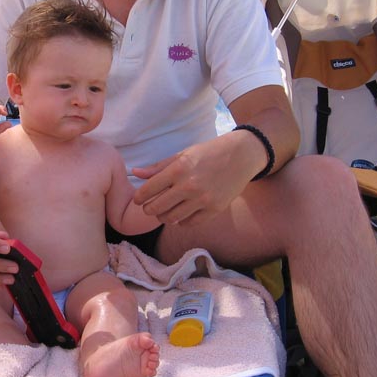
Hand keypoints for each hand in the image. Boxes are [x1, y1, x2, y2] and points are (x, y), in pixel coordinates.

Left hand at [132, 133, 255, 224]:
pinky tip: (180, 214)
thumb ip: (158, 167)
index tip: (138, 199)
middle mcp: (190, 186)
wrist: (241, 156)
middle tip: (149, 207)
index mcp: (179, 169)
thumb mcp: (182, 154)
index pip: (149, 190)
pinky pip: (189, 223)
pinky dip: (181, 221)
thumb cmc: (208, 153)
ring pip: (171, 218)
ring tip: (164, 211)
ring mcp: (203, 200)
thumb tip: (135, 172)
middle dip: (149, 209)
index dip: (139, 197)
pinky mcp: (215, 210)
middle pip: (157, 208)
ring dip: (164, 217)